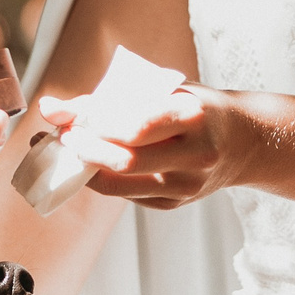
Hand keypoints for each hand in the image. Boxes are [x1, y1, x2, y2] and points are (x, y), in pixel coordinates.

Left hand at [37, 83, 258, 209]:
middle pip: (124, 162)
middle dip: (85, 151)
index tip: (70, 122)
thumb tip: (50, 110)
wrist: (244, 142)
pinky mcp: (174, 204)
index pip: (135, 127)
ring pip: (121, 187)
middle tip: (64, 139)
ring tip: (71, 153)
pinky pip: (127, 196)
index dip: (95, 127)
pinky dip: (104, 180)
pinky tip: (94, 165)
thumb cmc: (197, 108)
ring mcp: (185, 186)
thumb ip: (107, 99)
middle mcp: (193, 155)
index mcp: (192, 116)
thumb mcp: (162, 90)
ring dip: (86, 171)